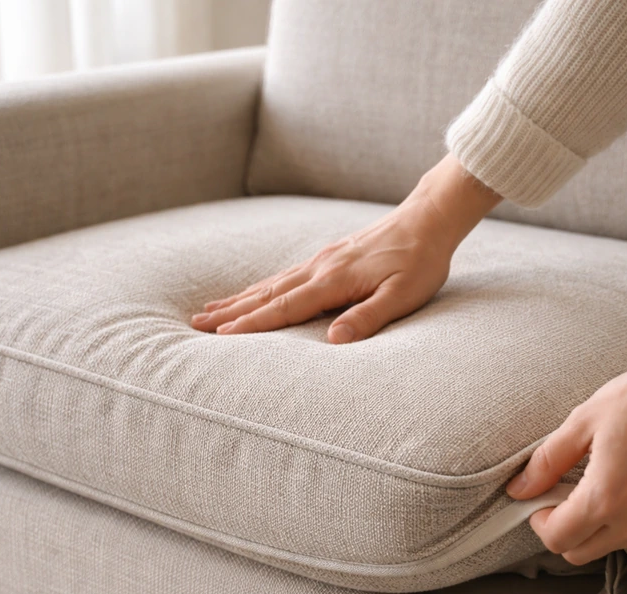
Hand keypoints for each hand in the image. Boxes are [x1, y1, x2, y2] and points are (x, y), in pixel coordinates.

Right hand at [191, 154, 500, 342]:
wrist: (429, 219)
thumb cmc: (420, 262)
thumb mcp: (403, 295)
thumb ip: (368, 317)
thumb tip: (333, 341)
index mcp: (333, 281)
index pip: (284, 308)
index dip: (252, 324)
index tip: (221, 337)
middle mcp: (320, 268)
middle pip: (267, 294)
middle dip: (231, 311)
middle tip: (197, 324)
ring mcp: (322, 260)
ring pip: (272, 283)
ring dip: (240, 298)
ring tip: (211, 309)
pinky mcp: (329, 256)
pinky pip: (286, 275)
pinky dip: (262, 286)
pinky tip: (255, 291)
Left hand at [507, 331, 626, 564]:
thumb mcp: (584, 421)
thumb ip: (548, 461)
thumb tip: (518, 489)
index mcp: (605, 498)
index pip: (557, 539)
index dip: (540, 520)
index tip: (542, 496)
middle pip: (579, 553)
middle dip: (563, 529)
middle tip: (564, 493)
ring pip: (610, 546)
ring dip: (594, 526)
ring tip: (598, 483)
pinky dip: (625, 521)